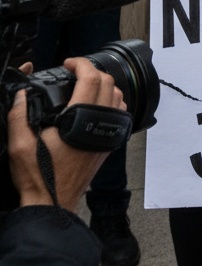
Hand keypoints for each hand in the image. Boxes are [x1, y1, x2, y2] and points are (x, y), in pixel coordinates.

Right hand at [9, 57, 124, 209]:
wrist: (53, 203)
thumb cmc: (38, 176)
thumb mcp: (20, 145)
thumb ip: (18, 116)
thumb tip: (20, 95)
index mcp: (80, 118)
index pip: (91, 78)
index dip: (81, 64)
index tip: (69, 63)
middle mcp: (99, 122)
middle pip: (108, 82)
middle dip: (92, 71)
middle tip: (75, 72)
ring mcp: (108, 132)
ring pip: (118, 96)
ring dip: (104, 85)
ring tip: (85, 85)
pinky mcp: (110, 142)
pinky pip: (119, 112)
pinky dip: (111, 101)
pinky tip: (96, 104)